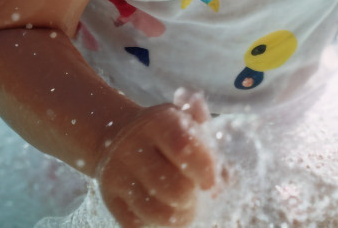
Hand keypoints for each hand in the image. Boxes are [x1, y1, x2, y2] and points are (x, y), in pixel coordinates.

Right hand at [97, 93, 215, 226]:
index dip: (205, 169)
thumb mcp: (186, 121)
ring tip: (185, 208)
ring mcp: (118, 174)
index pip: (184, 147)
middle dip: (194, 198)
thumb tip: (227, 177)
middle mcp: (133, 146)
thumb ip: (212, 144)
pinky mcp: (110, 198)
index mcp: (157, 122)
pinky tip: (163, 210)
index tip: (212, 182)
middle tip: (196, 196)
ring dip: (180, 217)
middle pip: (175, 188)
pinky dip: (156, 224)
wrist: (116, 134)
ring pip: (157, 212)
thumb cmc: (164, 133)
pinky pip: (138, 224)